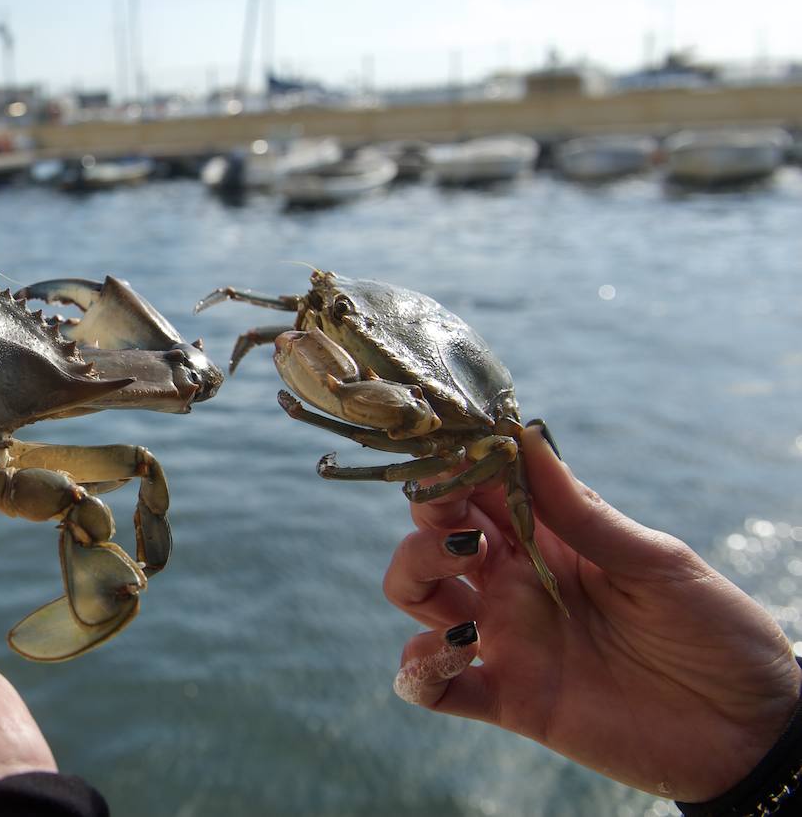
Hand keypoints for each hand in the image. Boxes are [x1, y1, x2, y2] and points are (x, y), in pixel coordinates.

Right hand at [385, 426, 799, 801]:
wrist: (751, 729)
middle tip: (463, 532)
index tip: (453, 457)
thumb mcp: (656, 561)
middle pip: (431, 536)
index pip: (479, 488)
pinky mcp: (509, 698)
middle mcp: (515, 582)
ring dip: (414, 577)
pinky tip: (453, 653)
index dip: (454, 468)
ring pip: (418, 597)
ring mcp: (507, 639)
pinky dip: (419, 669)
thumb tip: (524, 436)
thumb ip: (582, 512)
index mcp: (548, 539)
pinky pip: (433, 688)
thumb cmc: (715, 632)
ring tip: (462, 579)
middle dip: (428, 520)